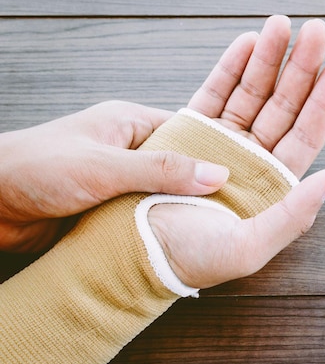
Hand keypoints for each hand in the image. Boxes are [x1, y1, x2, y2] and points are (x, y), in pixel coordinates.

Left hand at [0, 101, 229, 252]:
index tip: (250, 172)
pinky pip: (146, 216)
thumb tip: (218, 174)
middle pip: (181, 167)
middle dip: (204, 186)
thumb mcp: (105, 166)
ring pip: (165, 195)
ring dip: (181, 210)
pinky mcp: (110, 209)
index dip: (219, 152)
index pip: (190, 133)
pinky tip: (180, 240)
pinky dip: (160, 226)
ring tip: (217, 227)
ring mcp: (120, 181)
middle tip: (239, 206)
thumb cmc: (36, 168)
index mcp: (131, 123)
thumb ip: (161, 171)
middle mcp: (130, 150)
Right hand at [148, 15, 324, 288]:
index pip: (306, 134)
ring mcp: (223, 142)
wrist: (135, 254)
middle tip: (316, 31)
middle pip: (284, 105)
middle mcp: (253, 159)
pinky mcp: (191, 132)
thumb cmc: (193, 259)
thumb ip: (295, 213)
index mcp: (273, 184)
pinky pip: (216, 92)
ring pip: (253, 92)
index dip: (324, 100)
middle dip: (301, 67)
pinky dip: (231, 67)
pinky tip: (248, 43)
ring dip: (268, 58)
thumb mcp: (250, 246)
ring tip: (281, 25)